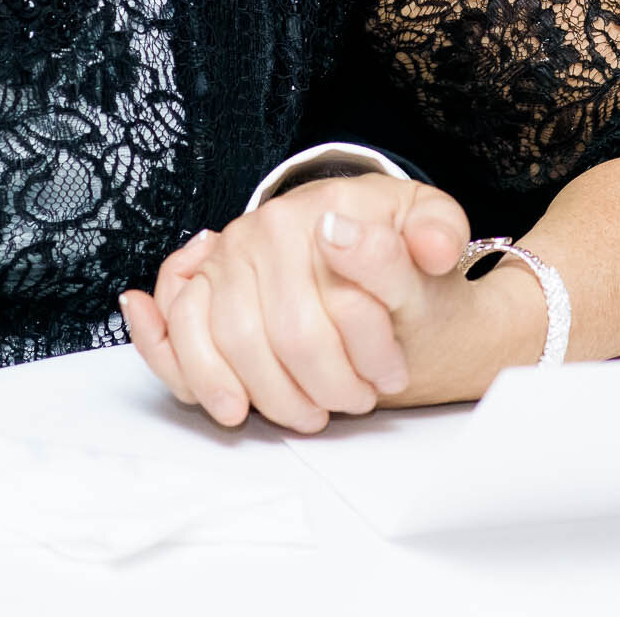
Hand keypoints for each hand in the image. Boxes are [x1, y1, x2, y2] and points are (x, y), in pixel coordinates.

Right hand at [120, 177, 535, 432]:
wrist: (355, 246)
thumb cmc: (392, 248)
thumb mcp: (431, 229)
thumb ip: (438, 234)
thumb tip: (428, 247)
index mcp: (323, 208)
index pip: (346, 306)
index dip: (372, 353)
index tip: (391, 373)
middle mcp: (264, 227)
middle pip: (292, 337)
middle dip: (329, 386)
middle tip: (357, 400)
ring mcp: (224, 256)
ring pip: (236, 346)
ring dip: (277, 396)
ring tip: (312, 412)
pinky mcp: (197, 285)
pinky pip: (181, 333)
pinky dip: (198, 374)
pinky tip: (229, 404)